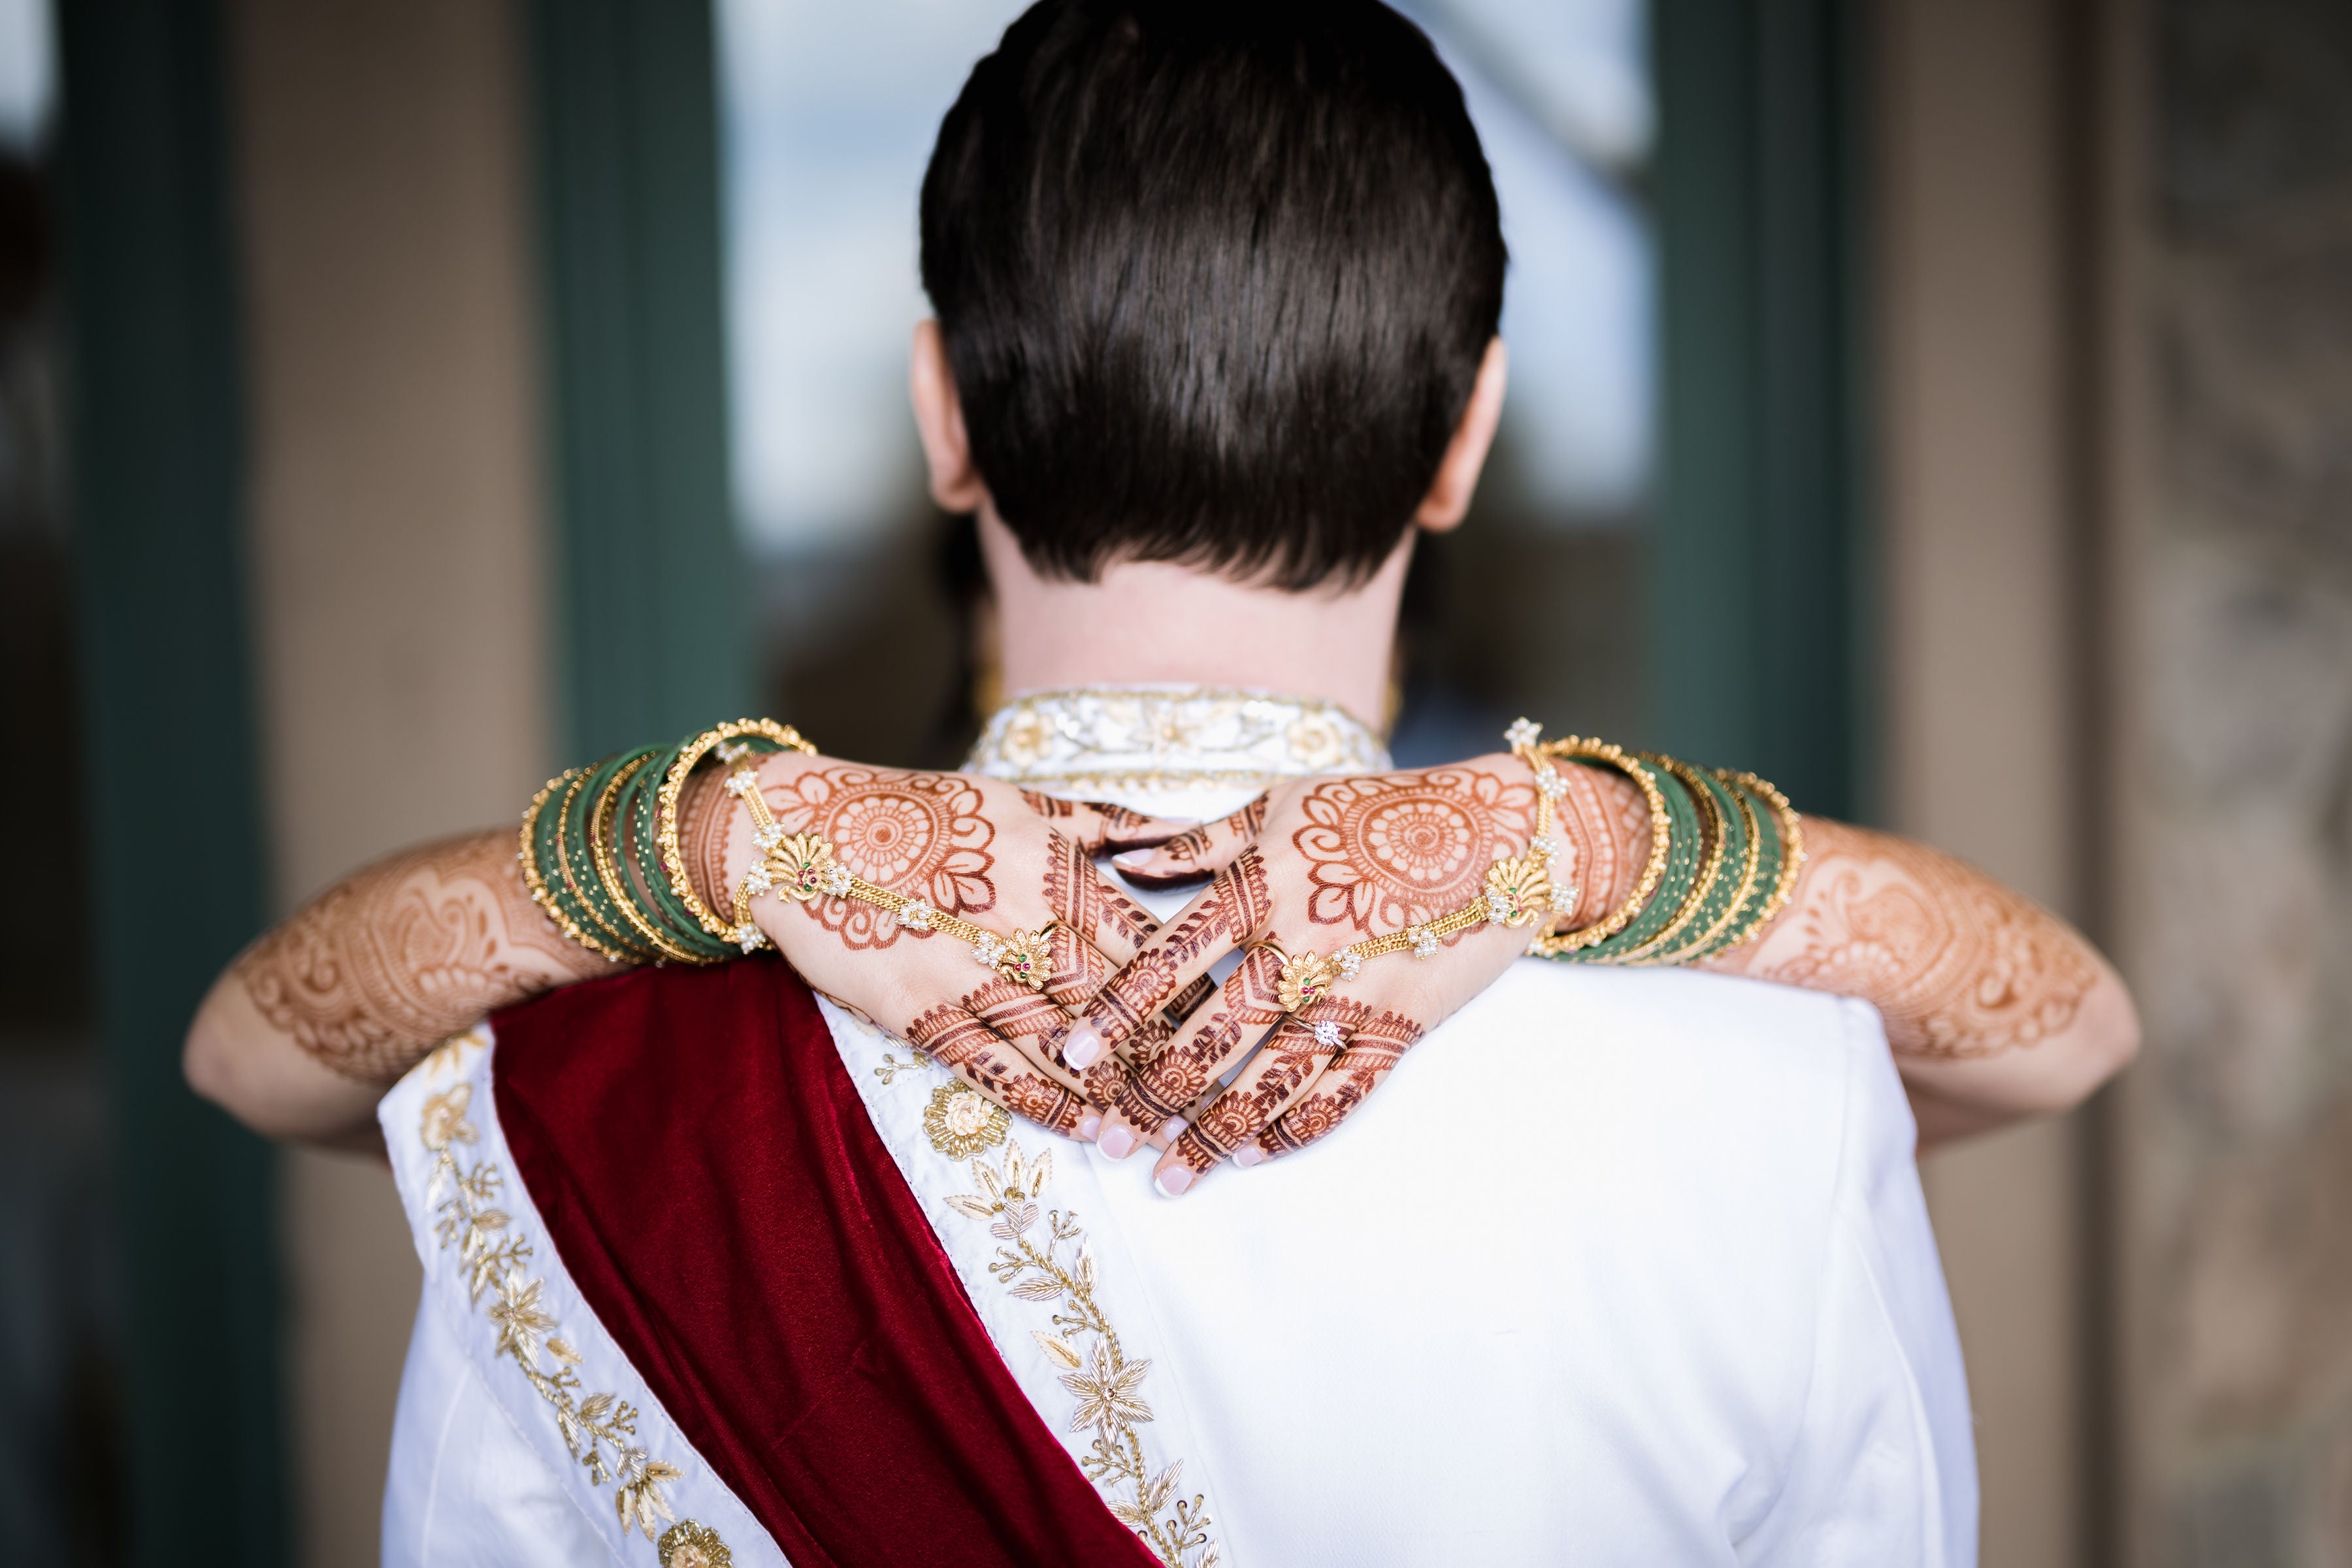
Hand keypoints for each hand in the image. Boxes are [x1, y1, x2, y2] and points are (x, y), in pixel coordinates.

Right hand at [702, 755, 1193, 1133]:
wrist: (801, 833)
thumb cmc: (918, 810)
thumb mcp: (1021, 798)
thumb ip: (1107, 823)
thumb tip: (1182, 832)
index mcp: (1054, 869)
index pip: (1146, 940)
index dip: (1195, 988)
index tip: (1238, 1023)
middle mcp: (1022, 924)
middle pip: (1119, 1002)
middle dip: (1174, 1054)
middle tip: (1221, 1097)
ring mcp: (970, 973)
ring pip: (1067, 1047)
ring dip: (1123, 1096)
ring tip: (1171, 1134)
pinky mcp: (922, 1013)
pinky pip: (999, 1071)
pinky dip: (1051, 1107)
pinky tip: (1094, 1133)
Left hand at [1067, 755, 1569, 1192]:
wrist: (1502, 833)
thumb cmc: (1380, 808)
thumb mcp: (1282, 802)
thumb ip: (1197, 839)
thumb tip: (1118, 856)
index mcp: (1258, 889)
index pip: (1165, 962)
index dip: (1113, 1014)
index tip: (1071, 1056)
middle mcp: (1296, 950)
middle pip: (1205, 1040)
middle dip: (1148, 1097)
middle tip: (1106, 1139)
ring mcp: (1350, 996)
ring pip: (1265, 1084)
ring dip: (1210, 1138)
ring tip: (1168, 1177)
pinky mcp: (1397, 1029)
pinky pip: (1338, 1097)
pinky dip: (1291, 1132)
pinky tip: (1250, 1156)